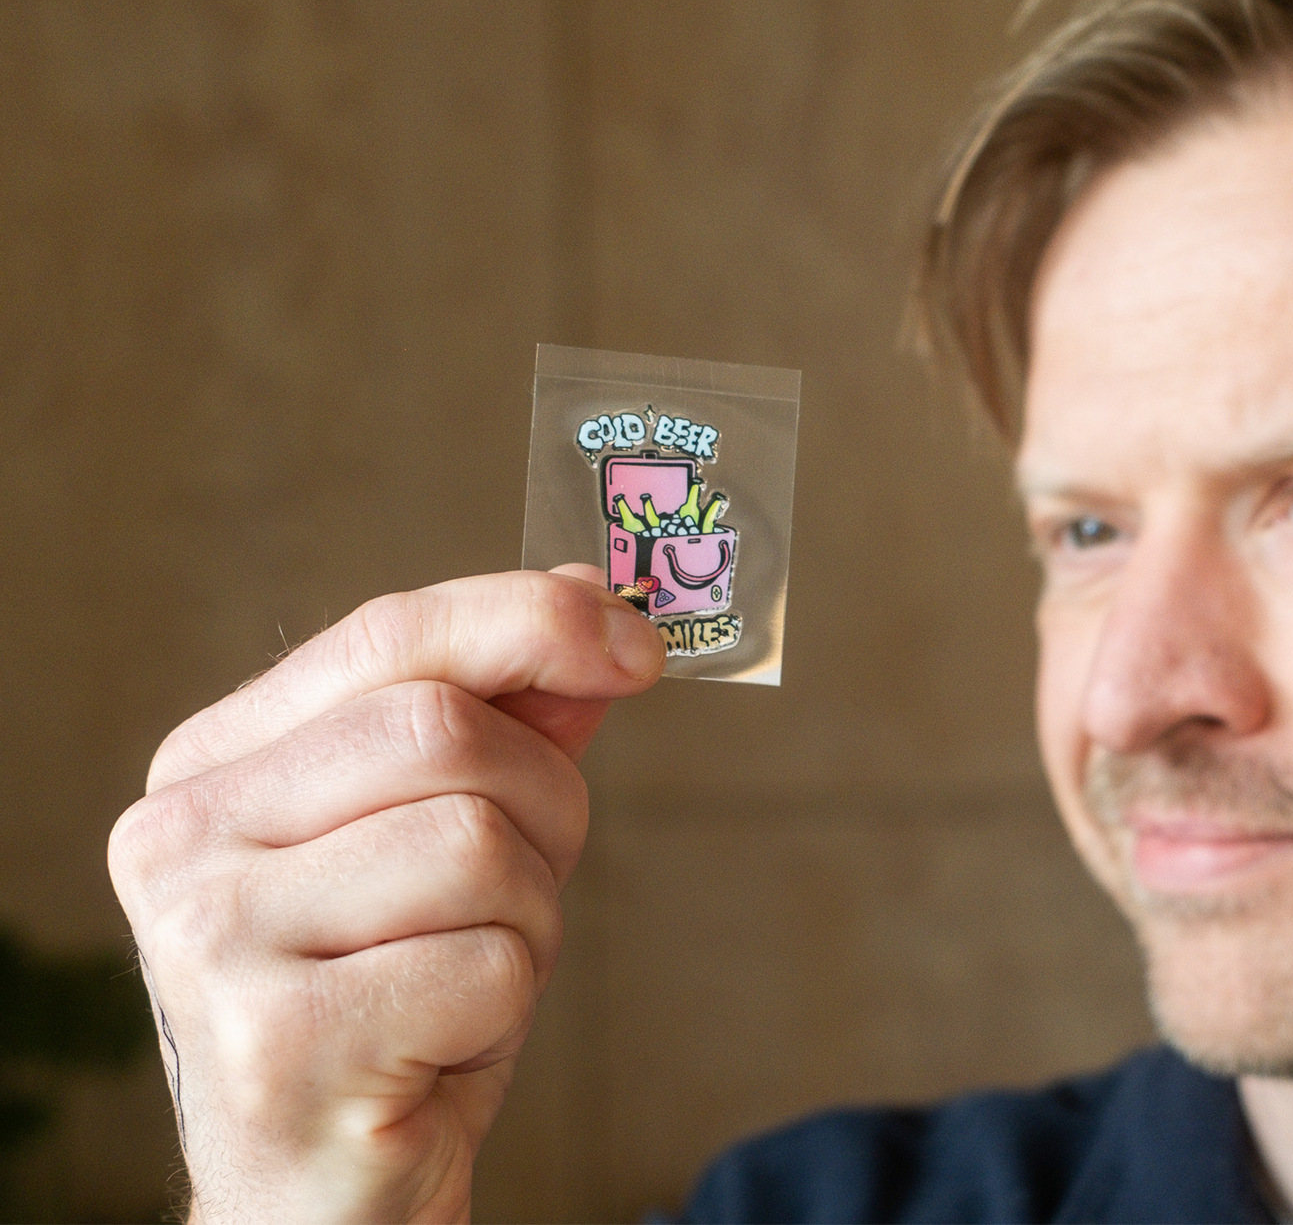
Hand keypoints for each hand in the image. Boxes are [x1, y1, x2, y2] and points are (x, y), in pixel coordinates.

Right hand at [108, 567, 664, 1224]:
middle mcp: (182, 839)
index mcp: (211, 764)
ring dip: (528, 911)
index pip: (386, 637)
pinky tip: (446, 1042)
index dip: (528, 620)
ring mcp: (212, 943)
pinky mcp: (278, 1048)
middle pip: (442, 732)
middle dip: (543, 801)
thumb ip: (507, 716)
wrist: (329, 1189)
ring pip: (476, 842)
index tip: (638, 643)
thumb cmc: (393, 996)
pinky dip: (508, 999)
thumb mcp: (445, 838)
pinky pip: (485, 963)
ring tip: (471, 970)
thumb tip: (594, 599)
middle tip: (531, 876)